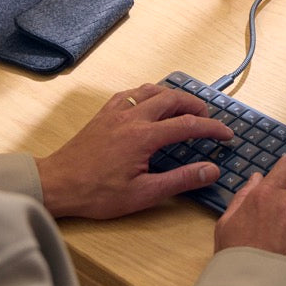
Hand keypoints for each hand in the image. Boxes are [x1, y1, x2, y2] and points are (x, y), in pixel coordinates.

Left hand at [36, 84, 233, 219]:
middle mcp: (132, 117)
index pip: (188, 124)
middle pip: (172, 99)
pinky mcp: (104, 113)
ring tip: (185, 107)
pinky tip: (151, 103)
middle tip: (209, 118)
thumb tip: (211, 170)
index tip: (227, 134)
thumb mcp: (144, 194)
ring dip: (173, 96)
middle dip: (196, 105)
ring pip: (152, 91)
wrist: (58, 184)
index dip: (212, 128)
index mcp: (144, 136)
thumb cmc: (97, 193)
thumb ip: (180, 180)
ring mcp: (116, 112)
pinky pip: (132, 94)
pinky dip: (149, 94)